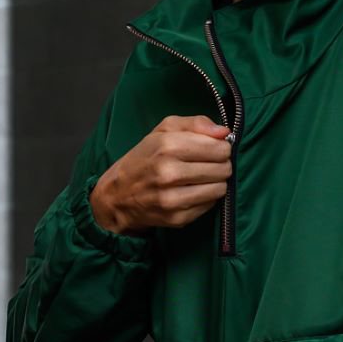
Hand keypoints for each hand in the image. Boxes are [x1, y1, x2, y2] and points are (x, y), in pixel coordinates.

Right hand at [91, 115, 231, 233]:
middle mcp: (169, 173)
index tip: (213, 149)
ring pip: (220, 188)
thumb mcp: (163, 130)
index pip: (219, 148)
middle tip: (208, 164)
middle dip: (220, 164)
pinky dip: (206, 197)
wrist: (118, 195)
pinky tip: (192, 191)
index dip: (221, 147)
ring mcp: (173, 199)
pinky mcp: (178, 218)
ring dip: (216, 182)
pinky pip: (210, 205)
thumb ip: (195, 123)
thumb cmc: (144, 158)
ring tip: (202, 178)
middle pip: (223, 168)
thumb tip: (224, 132)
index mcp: (167, 146)